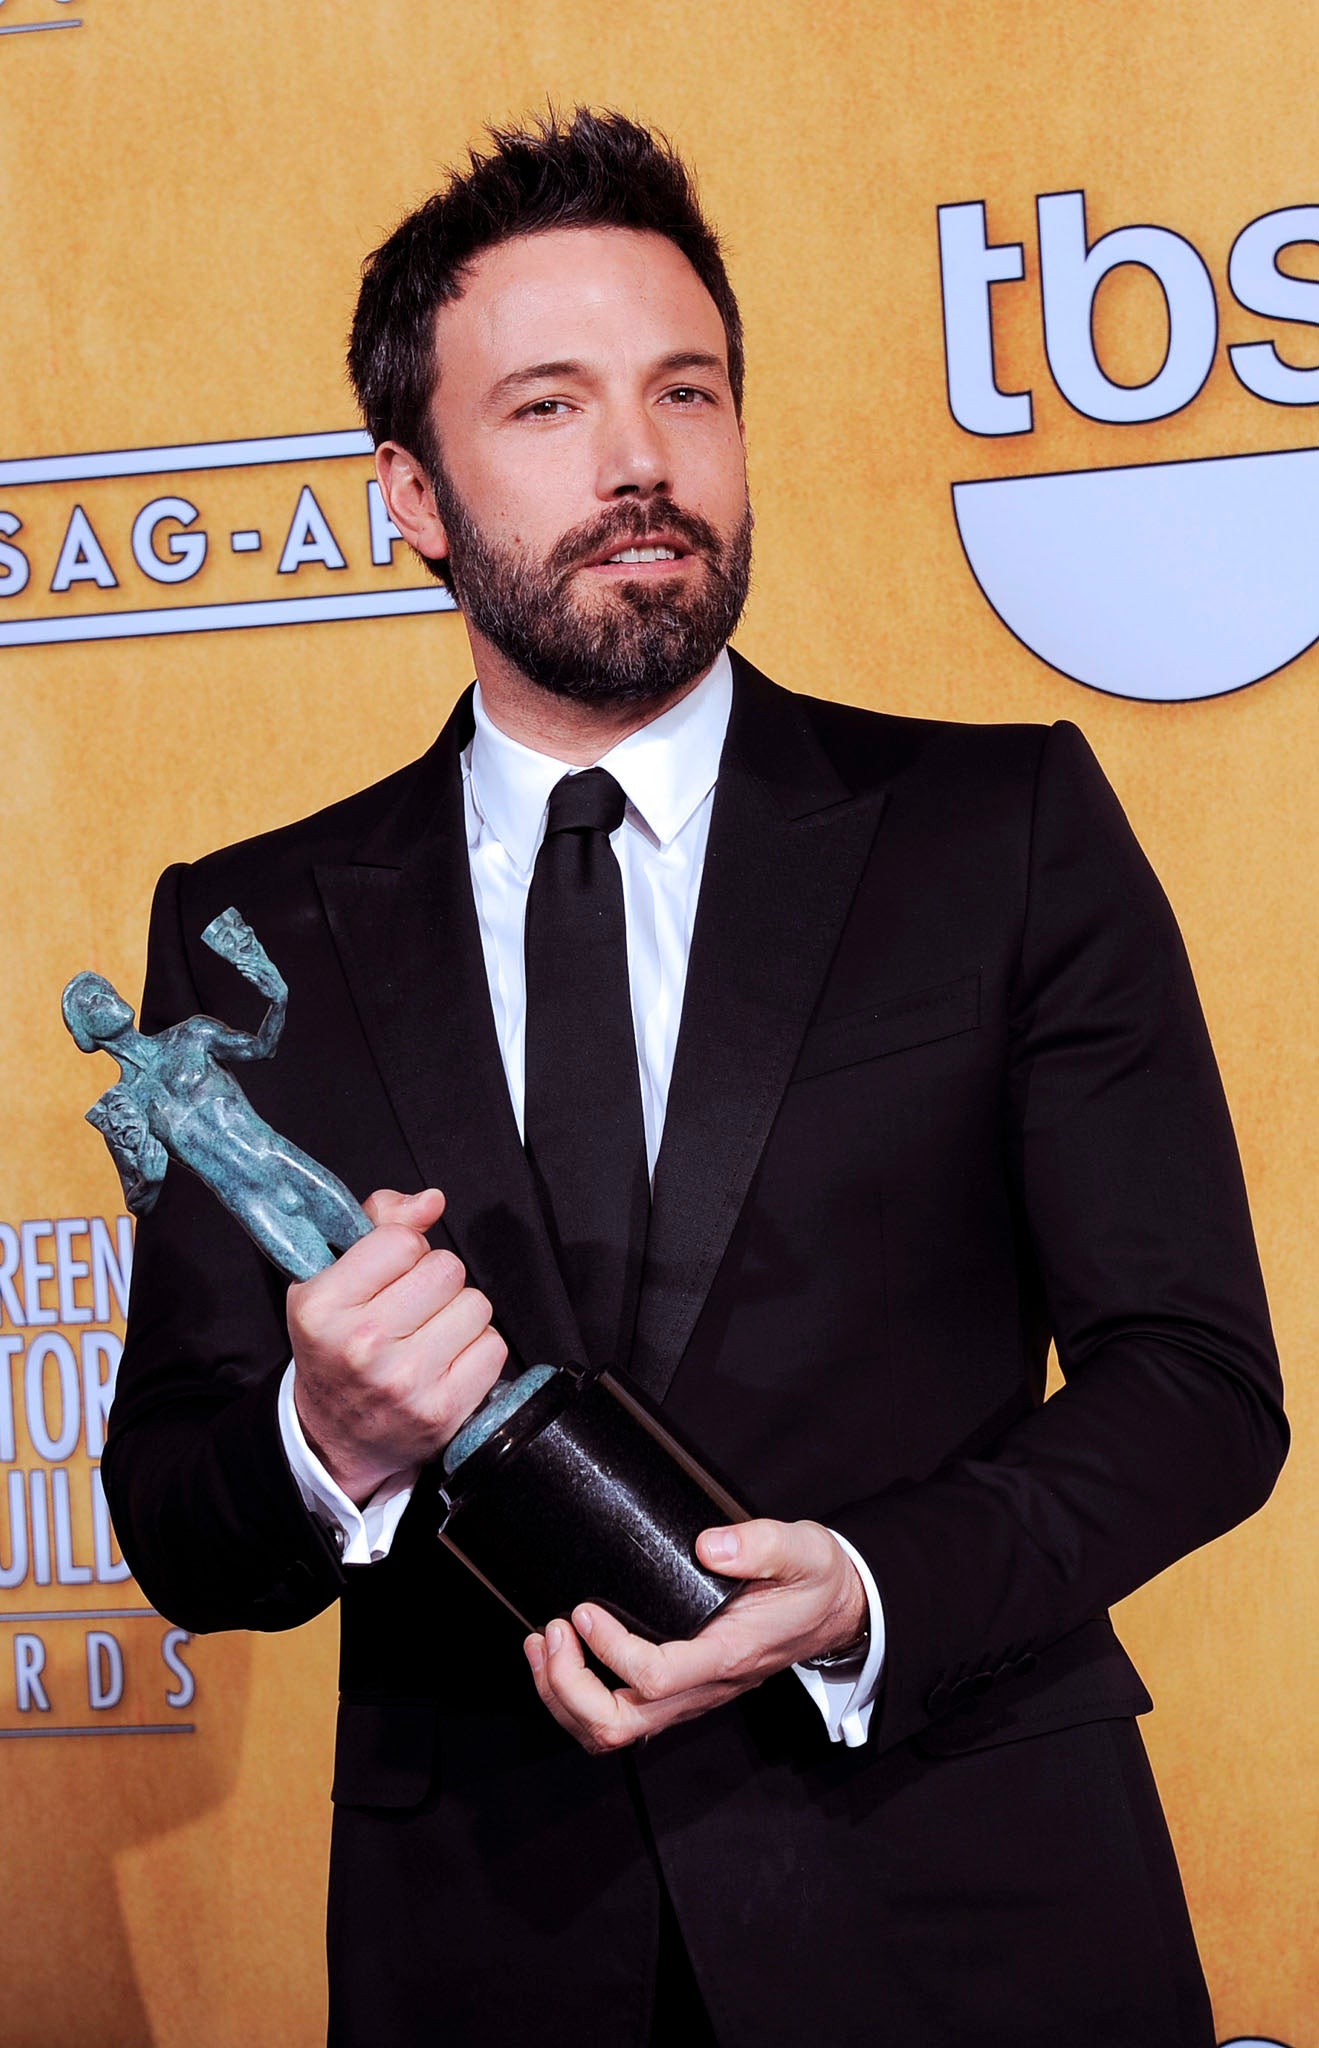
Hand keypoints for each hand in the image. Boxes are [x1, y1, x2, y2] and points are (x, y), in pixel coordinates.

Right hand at [288, 1187, 507, 1505]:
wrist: (335, 1437)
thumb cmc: (335, 1348)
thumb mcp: (329, 1279)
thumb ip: (379, 1224)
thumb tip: (432, 1201)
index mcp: (323, 1305)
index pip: (402, 1241)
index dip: (404, 1249)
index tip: (389, 1273)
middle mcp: (362, 1344)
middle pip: (447, 1268)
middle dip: (435, 1279)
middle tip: (411, 1307)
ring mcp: (405, 1381)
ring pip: (475, 1303)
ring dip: (458, 1313)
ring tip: (427, 1334)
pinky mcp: (442, 1410)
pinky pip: (494, 1346)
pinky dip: (476, 1349)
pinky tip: (445, 1360)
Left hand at [524, 1518, 867, 1753]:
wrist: (836, 1613)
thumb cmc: (815, 1581)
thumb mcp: (803, 1549)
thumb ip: (761, 1545)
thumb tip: (709, 1545)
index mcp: (729, 1655)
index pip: (657, 1677)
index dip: (611, 1651)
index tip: (585, 1609)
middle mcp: (705, 1687)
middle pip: (619, 1723)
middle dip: (569, 1687)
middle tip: (553, 1631)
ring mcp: (689, 1696)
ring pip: (611, 1730)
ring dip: (563, 1696)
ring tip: (542, 1642)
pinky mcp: (679, 1690)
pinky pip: (620, 1716)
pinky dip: (576, 1695)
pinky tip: (562, 1653)